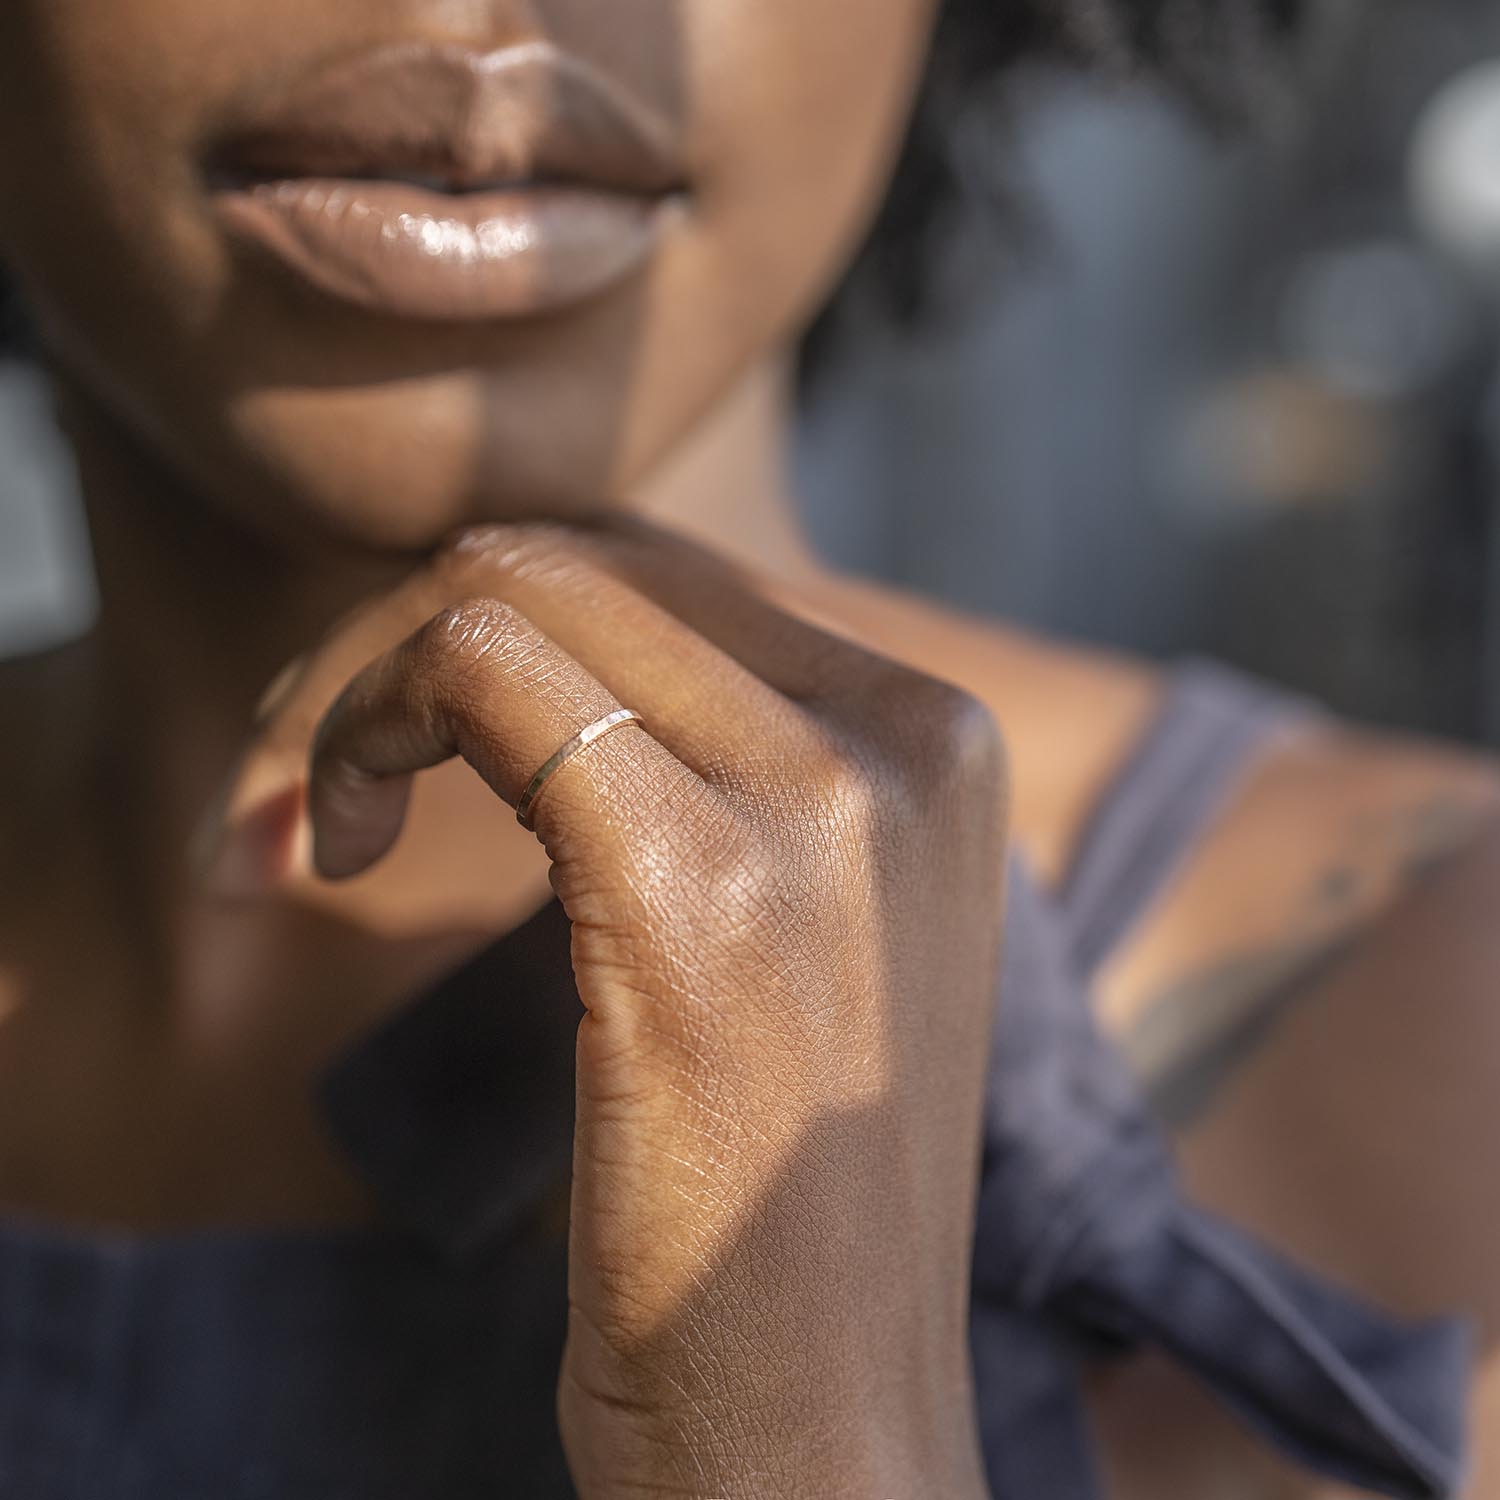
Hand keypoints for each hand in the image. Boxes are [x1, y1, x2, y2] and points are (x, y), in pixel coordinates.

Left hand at [233, 519, 1006, 1498]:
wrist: (830, 1426)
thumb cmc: (785, 1201)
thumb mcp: (810, 935)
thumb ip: (731, 772)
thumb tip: (550, 647)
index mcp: (937, 743)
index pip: (671, 580)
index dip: (509, 640)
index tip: (419, 762)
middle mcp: (903, 740)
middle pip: (585, 562)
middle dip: (413, 643)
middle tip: (331, 788)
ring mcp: (818, 803)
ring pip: (514, 587)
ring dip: (367, 684)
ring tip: (322, 825)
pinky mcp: (697, 888)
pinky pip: (482, 673)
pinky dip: (363, 731)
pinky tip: (327, 854)